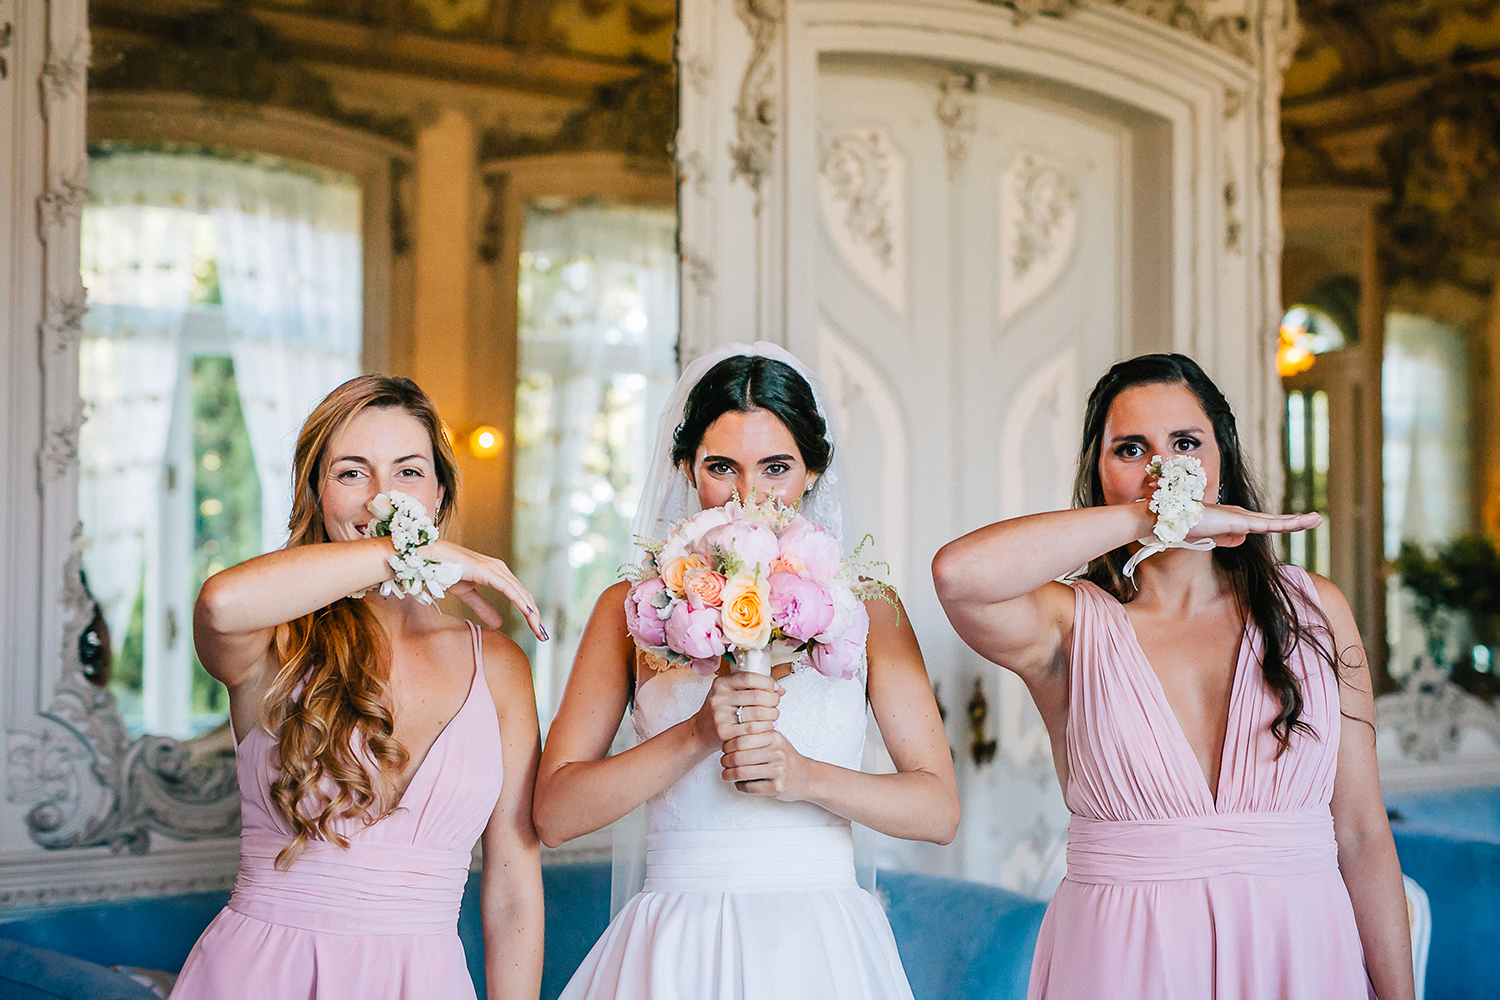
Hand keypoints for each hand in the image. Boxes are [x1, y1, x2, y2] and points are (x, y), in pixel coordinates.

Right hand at [420, 540, 546, 640]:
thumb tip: (499, 623)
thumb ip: (483, 607)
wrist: (427, 557)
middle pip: (524, 595)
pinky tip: (527, 612)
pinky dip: (519, 600)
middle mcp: (499, 569)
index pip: (519, 596)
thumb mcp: (467, 594)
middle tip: (544, 636)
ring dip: (531, 613)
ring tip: (539, 630)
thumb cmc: (445, 570)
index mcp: (497, 574)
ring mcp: (494, 568)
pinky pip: (507, 588)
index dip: (530, 613)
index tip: (538, 631)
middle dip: (535, 617)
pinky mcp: (486, 570)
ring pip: (520, 593)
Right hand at [692, 672, 781, 750]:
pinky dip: (765, 729)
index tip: (775, 688)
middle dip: (773, 700)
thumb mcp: (731, 694)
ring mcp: (720, 715)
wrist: (701, 731)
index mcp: (721, 683)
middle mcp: (718, 697)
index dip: (767, 682)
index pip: (749, 678)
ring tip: (774, 717)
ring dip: (772, 716)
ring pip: (757, 714)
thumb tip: (780, 689)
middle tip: (776, 705)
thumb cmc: (721, 711)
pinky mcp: (723, 732)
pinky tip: (767, 728)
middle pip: (756, 696)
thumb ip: (754, 689)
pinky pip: (752, 730)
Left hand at [720, 729, 807, 800]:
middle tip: (723, 763)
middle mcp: (777, 752)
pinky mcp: (777, 787)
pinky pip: (750, 787)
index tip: (724, 749)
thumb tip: (728, 735)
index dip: (728, 745)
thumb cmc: (786, 758)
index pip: (741, 739)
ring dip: (729, 775)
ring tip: (726, 774)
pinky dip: (740, 786)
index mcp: (773, 737)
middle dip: (726, 761)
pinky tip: (739, 783)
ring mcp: (778, 771)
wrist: (807, 777)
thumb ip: (756, 735)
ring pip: (741, 773)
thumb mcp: (775, 740)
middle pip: (739, 756)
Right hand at [1186, 505, 1322, 548]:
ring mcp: (1240, 518)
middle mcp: (1241, 516)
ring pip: (1274, 522)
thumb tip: (1243, 539)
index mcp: (1236, 520)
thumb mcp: (1212, 537)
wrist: (1172, 521)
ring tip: (1317, 519)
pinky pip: (1265, 525)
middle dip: (1297, 520)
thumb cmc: (1187, 527)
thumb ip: (1228, 538)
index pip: (1265, 524)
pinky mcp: (1237, 521)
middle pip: (1274, 521)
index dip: (1283, 524)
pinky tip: (1298, 523)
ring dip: (1297, 521)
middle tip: (1318, 518)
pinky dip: (1283, 524)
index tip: (1300, 523)